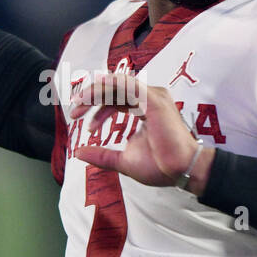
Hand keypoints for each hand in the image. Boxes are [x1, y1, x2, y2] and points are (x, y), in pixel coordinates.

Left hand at [71, 71, 214, 193]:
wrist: (181, 171)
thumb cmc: (160, 165)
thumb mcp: (123, 160)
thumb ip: (101, 155)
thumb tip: (78, 153)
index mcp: (145, 108)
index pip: (116, 99)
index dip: (96, 107)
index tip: (79, 119)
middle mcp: (150, 98)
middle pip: (115, 89)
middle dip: (91, 97)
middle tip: (74, 110)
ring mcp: (153, 97)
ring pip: (119, 84)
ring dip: (96, 91)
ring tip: (79, 102)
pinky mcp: (154, 101)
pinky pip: (128, 85)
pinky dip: (111, 84)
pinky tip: (96, 87)